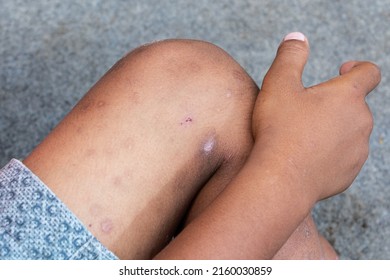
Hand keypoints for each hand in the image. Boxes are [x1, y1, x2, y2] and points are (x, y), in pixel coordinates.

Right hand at [252, 32, 380, 201]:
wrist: (281, 178)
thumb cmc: (279, 129)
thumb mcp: (278, 84)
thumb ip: (290, 56)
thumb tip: (297, 37)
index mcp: (347, 96)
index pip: (369, 72)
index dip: (358, 68)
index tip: (343, 70)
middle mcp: (361, 121)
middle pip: (355, 104)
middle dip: (334, 103)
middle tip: (305, 109)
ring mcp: (358, 149)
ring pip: (350, 131)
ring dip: (332, 128)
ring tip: (303, 135)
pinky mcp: (350, 172)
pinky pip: (344, 156)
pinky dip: (329, 152)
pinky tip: (306, 156)